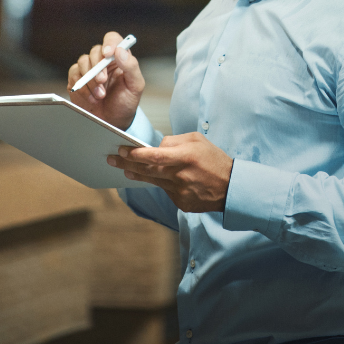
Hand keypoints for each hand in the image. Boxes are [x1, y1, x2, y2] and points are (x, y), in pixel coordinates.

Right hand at [67, 31, 144, 130]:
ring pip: (83, 62)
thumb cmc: (125, 103)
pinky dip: (82, 87)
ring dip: (90, 79)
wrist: (112, 122)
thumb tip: (120, 51)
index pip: (113, 39)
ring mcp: (89, 70)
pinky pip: (74, 75)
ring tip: (100, 95)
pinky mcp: (77, 79)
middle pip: (95, 50)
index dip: (109, 43)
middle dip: (98, 66)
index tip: (108, 54)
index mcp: (119, 58)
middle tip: (102, 81)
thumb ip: (131, 67)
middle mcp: (103, 61)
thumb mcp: (135, 86)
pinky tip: (91, 98)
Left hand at [107, 132, 232, 212]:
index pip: (154, 155)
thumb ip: (174, 141)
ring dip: (137, 174)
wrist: (231, 187)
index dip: (136, 154)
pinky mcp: (181, 202)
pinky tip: (154, 178)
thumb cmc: (213, 159)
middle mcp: (181, 175)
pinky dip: (159, 183)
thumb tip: (155, 146)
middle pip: (148, 170)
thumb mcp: (197, 140)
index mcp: (185, 157)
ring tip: (125, 169)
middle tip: (112, 159)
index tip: (122, 150)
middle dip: (127, 163)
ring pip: (153, 181)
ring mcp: (180, 191)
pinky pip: (165, 191)